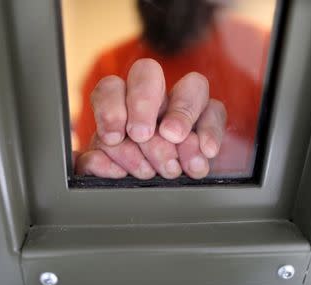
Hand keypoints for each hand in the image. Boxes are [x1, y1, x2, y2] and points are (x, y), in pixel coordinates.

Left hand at [75, 58, 225, 178]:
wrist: (161, 185)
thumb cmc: (129, 172)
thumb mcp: (106, 170)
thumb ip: (95, 165)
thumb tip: (96, 161)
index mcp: (120, 106)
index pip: (111, 88)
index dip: (110, 109)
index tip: (113, 137)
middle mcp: (152, 99)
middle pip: (147, 73)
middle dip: (143, 102)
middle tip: (141, 136)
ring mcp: (182, 106)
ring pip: (192, 85)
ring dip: (182, 113)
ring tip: (174, 140)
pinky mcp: (209, 120)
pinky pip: (215, 111)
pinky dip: (210, 131)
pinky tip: (204, 153)